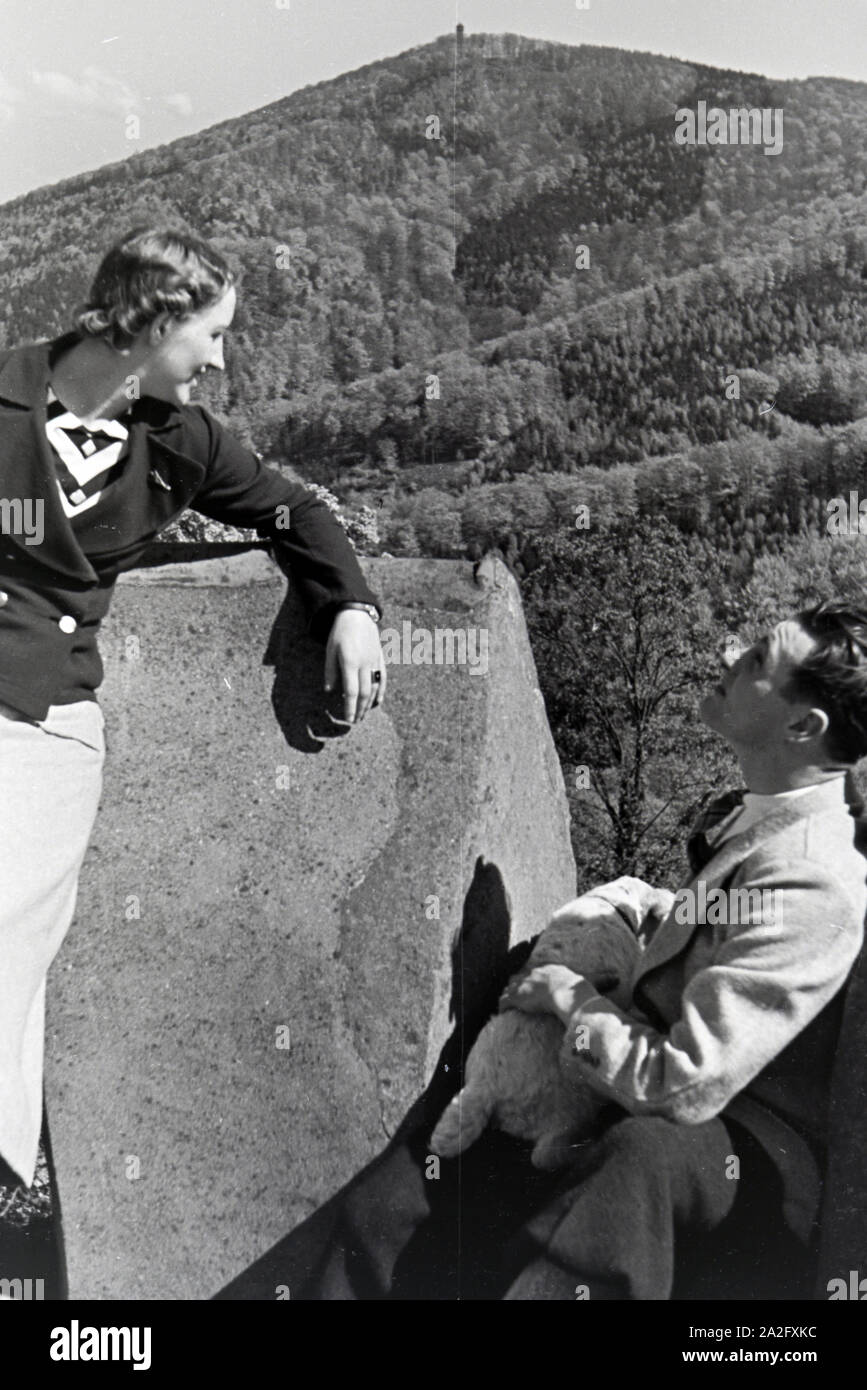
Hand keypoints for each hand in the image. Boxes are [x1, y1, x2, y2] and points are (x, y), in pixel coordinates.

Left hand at [324, 609, 385, 723]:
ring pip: (375, 687)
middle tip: (355, 721)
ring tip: (363, 715)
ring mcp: (374, 661)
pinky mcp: (380, 658)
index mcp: (350, 662)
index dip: (350, 707)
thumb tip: (329, 691)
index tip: (348, 719)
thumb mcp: (330, 650)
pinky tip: (377, 702)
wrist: (357, 614)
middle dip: (360, 709)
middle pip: (364, 692)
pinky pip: (383, 678)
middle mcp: (364, 663)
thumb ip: (330, 671)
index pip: (351, 691)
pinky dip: (381, 691)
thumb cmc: (339, 632)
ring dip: (369, 703)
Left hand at [499, 964, 583, 1018]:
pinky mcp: (517, 996)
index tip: (534, 986)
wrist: (564, 991)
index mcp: (549, 969)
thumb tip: (607, 984)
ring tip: (508, 1003)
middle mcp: (534, 974)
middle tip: (518, 993)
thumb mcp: (583, 983)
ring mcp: (524, 984)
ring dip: (508, 995)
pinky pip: (505, 1001)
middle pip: (520, 977)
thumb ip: (589, 984)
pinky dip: (503, 1007)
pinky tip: (503, 1012)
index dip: (534, 979)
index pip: (537, 972)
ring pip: (510, 988)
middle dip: (517, 984)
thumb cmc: (577, 990)